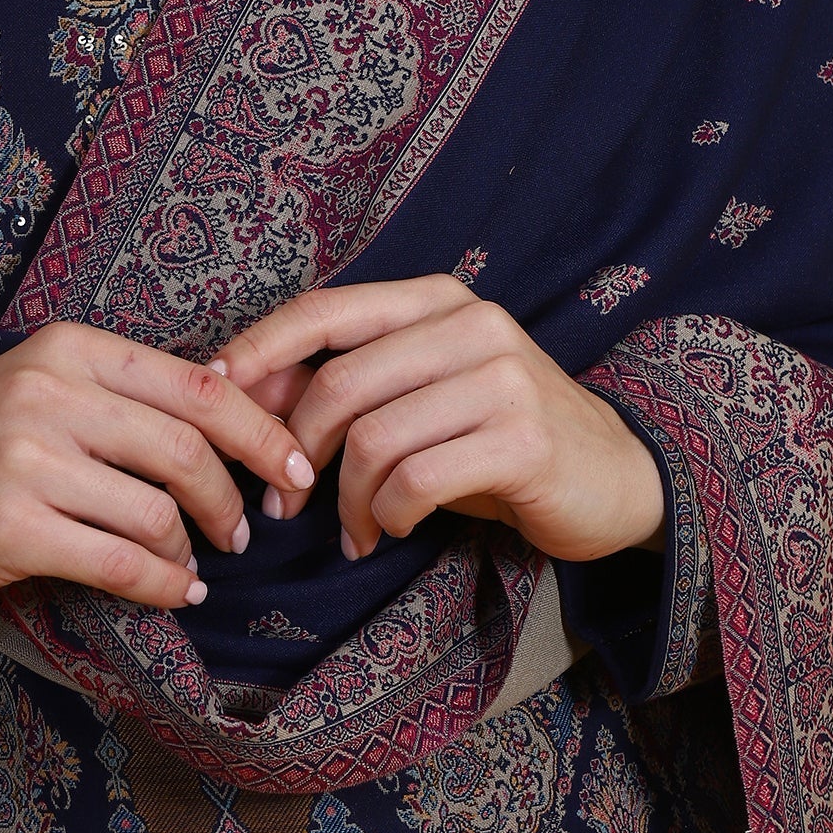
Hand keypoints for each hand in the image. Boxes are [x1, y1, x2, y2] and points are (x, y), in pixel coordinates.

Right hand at [0, 322, 315, 606]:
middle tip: (242, 533)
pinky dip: (160, 586)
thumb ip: (128, 392)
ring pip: (156, 512)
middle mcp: (49, 393)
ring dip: (192, 551)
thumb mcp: (45, 385)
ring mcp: (26, 459)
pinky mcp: (9, 526)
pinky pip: (117, 563)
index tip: (295, 468)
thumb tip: (236, 406)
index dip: (262, 432)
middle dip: (231, 502)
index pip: (198, 386)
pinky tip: (172, 593)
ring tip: (194, 567)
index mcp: (70, 348)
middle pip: (187, 451)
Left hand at [210, 276, 663, 564]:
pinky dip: (387, 516)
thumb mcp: (421, 399)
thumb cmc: (500, 440)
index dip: (260, 348)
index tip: (215, 390)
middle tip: (283, 503)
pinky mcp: (523, 440)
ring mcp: (503, 378)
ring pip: (373, 438)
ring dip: (346, 500)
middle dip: (295, 450)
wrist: (617, 480)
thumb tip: (246, 391)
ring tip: (354, 529)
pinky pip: (416, 480)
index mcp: (438, 300)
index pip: (326, 309)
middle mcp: (472, 325)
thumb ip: (347, 385)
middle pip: (340, 382)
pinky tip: (390, 531)